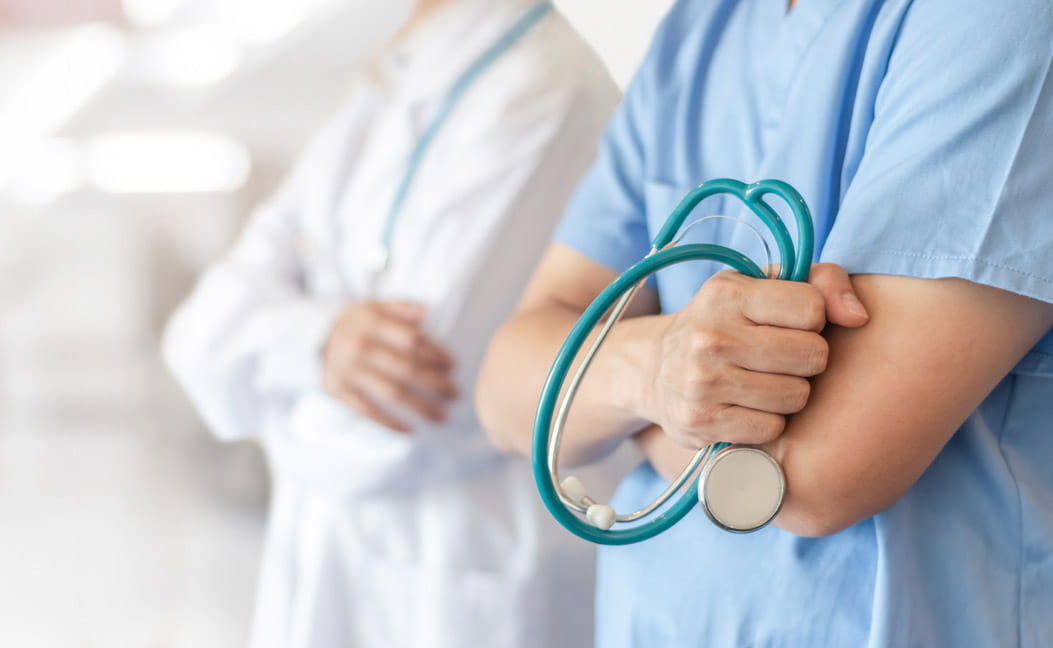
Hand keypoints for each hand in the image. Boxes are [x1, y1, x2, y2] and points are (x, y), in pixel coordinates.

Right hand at [322, 300, 457, 431]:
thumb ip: (401, 308)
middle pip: (405, 369)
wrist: (316, 337)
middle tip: (455, 394)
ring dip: (420, 407)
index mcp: (370, 322)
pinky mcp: (338, 391)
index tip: (453, 366)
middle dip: (435, 384)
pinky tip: (411, 429)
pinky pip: (367, 410)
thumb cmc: (358, 323)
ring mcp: (347, 371)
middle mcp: (358, 347)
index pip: (410, 341)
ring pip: (390, 393)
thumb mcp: (375, 306)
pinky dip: (389, 422)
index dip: (435, 354)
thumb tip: (427, 312)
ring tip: (443, 416)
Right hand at [635, 263, 868, 447]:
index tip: (791, 325)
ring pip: (796, 396)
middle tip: (780, 359)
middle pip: (812, 356)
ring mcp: (703, 382)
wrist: (654, 370)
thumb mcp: (760, 287)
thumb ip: (821, 282)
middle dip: (806, 360)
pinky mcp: (702, 422)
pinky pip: (772, 428)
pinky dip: (766, 421)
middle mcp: (711, 336)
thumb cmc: (725, 323)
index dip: (814, 319)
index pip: (812, 308)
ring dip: (788, 394)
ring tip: (762, 383)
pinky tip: (746, 407)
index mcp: (728, 294)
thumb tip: (860, 317)